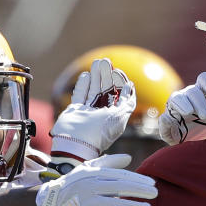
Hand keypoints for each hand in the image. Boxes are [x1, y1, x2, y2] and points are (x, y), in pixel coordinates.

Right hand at [35, 153, 155, 205]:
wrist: (50, 200)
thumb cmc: (74, 183)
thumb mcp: (88, 169)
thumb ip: (109, 162)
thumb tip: (128, 158)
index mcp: (94, 173)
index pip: (120, 175)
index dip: (138, 179)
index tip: (153, 183)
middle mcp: (91, 185)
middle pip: (119, 187)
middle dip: (139, 190)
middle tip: (155, 194)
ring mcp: (86, 200)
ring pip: (112, 203)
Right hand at [47, 58, 135, 175]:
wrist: (76, 143)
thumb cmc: (99, 132)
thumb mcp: (119, 117)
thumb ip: (127, 103)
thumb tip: (130, 87)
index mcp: (115, 118)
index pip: (120, 97)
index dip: (121, 84)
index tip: (118, 72)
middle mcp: (102, 115)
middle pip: (106, 92)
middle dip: (107, 76)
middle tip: (106, 61)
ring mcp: (88, 114)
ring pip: (93, 91)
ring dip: (96, 77)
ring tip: (97, 62)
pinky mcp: (75, 112)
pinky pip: (80, 96)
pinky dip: (82, 86)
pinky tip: (85, 75)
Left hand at [158, 71, 205, 145]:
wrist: (202, 137)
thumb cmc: (185, 137)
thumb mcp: (173, 138)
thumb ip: (165, 129)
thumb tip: (165, 117)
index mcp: (176, 104)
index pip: (176, 99)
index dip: (182, 104)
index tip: (189, 113)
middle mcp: (188, 94)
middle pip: (192, 91)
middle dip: (199, 103)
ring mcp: (202, 90)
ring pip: (203, 79)